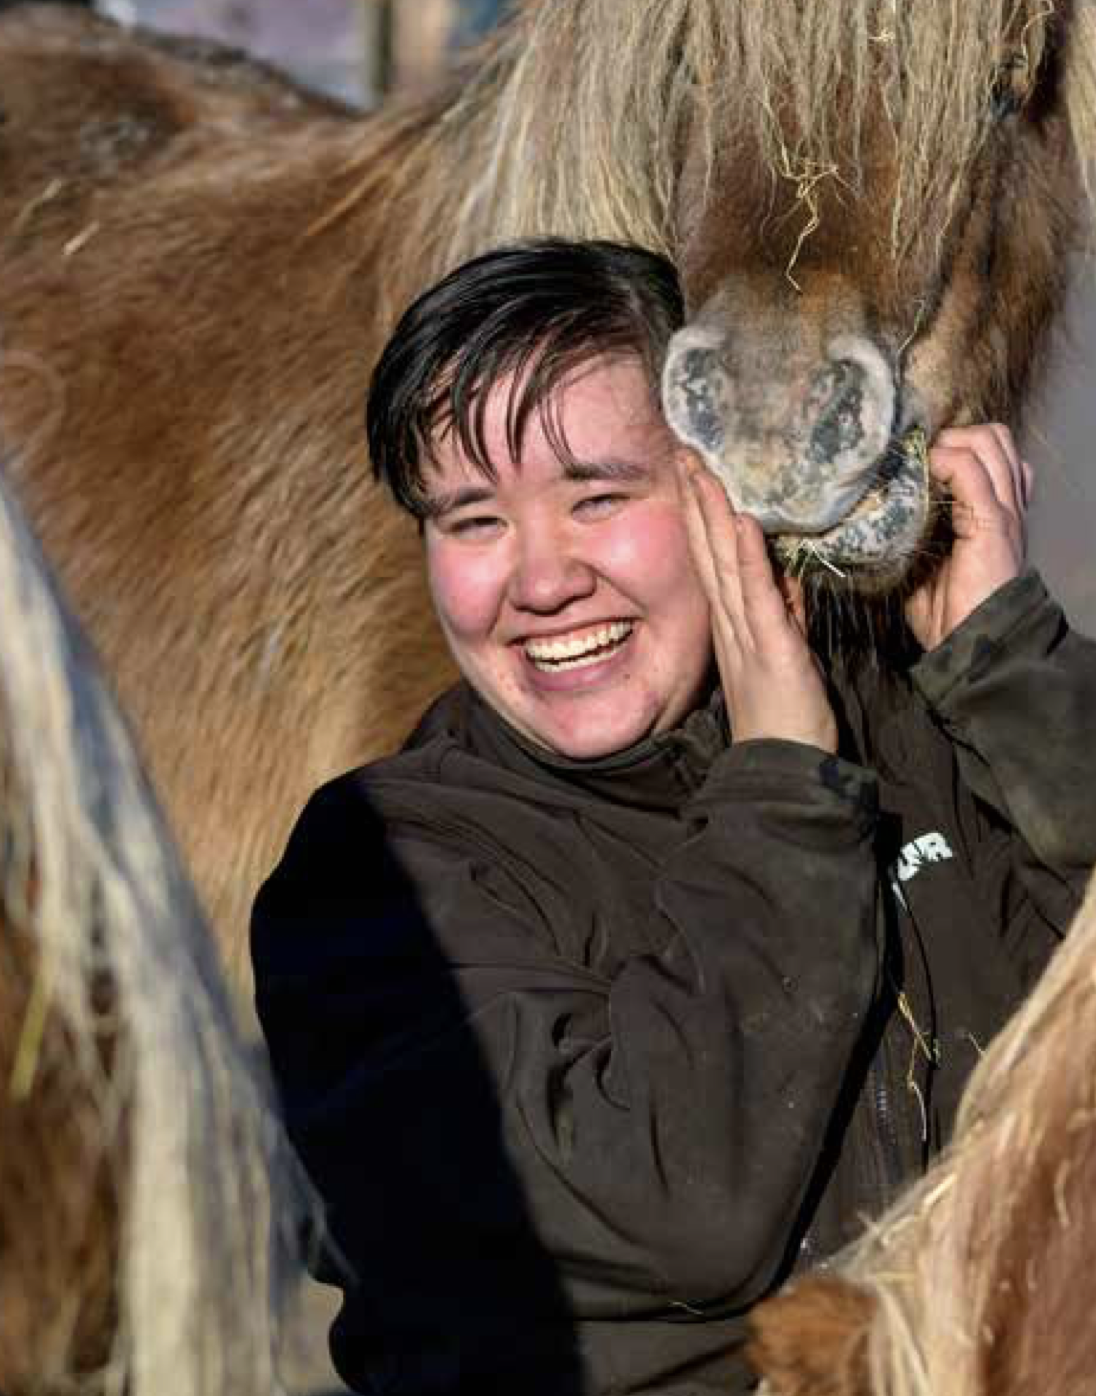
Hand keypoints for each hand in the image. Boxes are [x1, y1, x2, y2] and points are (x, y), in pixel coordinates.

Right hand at [678, 458, 837, 752]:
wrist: (783, 770)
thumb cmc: (786, 718)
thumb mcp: (786, 653)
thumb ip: (782, 612)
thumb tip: (780, 573)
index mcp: (734, 624)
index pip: (715, 558)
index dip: (703, 514)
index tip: (694, 473)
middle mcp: (731, 624)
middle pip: (710, 551)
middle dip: (697, 501)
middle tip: (684, 453)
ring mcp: (747, 635)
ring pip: (726, 565)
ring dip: (713, 516)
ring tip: (702, 472)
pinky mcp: (772, 650)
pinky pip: (759, 598)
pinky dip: (751, 560)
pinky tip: (744, 524)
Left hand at [905, 424, 1030, 651]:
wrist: (974, 644)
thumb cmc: (948, 615)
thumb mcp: (927, 568)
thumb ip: (915, 537)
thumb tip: (875, 521)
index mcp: (995, 514)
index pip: (991, 453)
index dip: (957, 445)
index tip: (917, 458)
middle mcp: (1006, 505)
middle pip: (995, 438)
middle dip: (954, 436)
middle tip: (917, 458)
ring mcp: (1003, 511)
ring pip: (989, 442)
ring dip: (949, 443)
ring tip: (918, 463)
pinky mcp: (992, 522)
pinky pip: (971, 469)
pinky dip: (945, 460)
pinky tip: (922, 474)